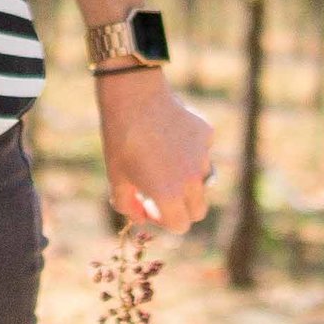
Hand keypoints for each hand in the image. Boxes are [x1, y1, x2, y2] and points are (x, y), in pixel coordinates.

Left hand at [95, 68, 214, 234]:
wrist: (134, 97)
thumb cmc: (120, 141)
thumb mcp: (116, 179)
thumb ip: (128, 207)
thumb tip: (142, 217)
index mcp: (169, 196)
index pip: (180, 226)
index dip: (164, 220)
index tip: (150, 205)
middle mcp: (193, 180)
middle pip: (198, 210)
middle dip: (182, 207)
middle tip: (162, 191)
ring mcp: (204, 156)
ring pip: (203, 180)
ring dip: (187, 179)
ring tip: (164, 160)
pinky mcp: (207, 136)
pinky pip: (203, 152)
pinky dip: (190, 151)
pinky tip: (170, 136)